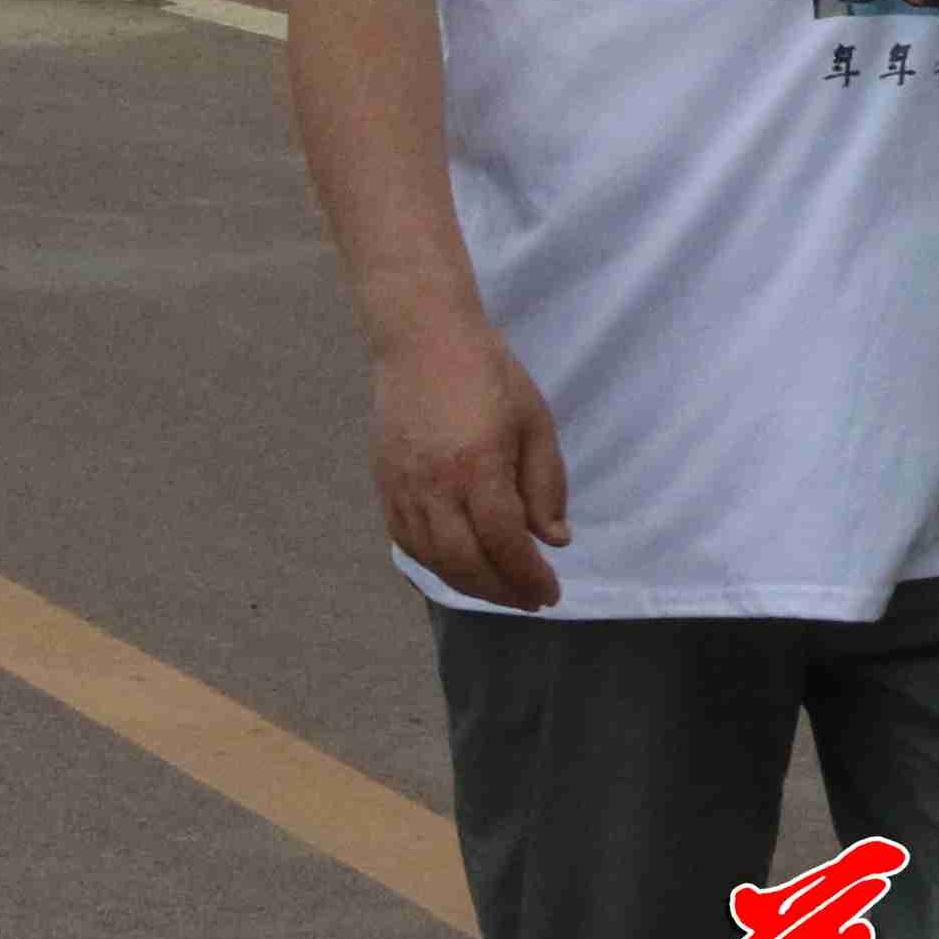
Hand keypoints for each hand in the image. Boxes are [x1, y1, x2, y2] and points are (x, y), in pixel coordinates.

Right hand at [373, 309, 569, 609]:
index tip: (551, 593)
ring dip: (469, 584)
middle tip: (529, 599)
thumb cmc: (488, 374)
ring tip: (499, 588)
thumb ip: (546, 485)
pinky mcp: (384, 482)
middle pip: (466, 562)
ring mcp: (403, 486)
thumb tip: (553, 540)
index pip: (504, 542)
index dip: (529, 576)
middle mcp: (435, 484)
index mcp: (478, 466)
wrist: (422, 338)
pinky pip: (406, 540)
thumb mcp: (534, 423)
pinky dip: (433, 563)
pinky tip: (458, 564)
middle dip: (502, 591)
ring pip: (432, 558)